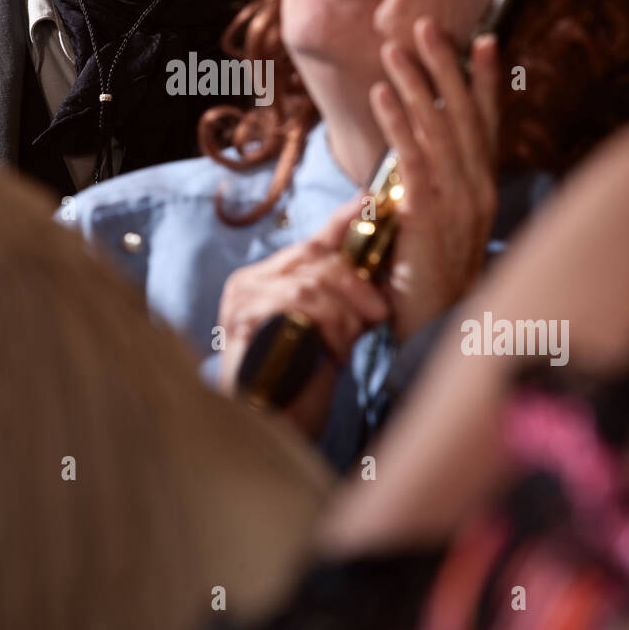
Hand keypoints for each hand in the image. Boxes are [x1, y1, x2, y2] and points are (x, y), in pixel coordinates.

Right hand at [217, 198, 389, 436]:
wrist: (272, 428)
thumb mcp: (335, 333)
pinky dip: (326, 326)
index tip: (371, 201)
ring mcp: (243, 300)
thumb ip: (349, 302)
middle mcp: (251, 282)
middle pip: (316, 257)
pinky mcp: (243, 320)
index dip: (344, 219)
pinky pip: (297, 304)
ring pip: (310, 282)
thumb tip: (385, 275)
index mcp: (271, 279)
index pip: (313, 241)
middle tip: (377, 314)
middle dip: (356, 285)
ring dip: (343, 315)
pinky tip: (332, 352)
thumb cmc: (301, 384)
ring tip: (347, 345)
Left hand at [370, 16, 499, 342]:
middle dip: (446, 67)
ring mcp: (456, 201)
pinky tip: (382, 95)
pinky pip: (412, 158)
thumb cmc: (427, 277)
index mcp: (482, 188)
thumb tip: (405, 155)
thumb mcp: (437, 226)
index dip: (486, 82)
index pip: (487, 124)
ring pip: (439, 129)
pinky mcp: (427, 214)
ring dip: (416, 84)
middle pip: (464, 115)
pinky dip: (398, 123)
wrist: (433, 327)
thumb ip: (428, 188)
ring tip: (396, 49)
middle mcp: (477, 189)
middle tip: (427, 27)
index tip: (484, 41)